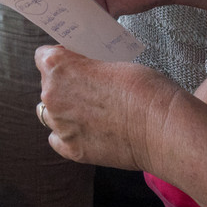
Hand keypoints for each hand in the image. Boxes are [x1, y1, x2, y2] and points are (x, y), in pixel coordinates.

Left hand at [36, 45, 180, 170]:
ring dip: (66, 111)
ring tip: (93, 112)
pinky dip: (70, 136)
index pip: (43, 56)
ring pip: (51, 114)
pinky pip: (58, 140)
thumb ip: (87, 65)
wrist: (162, 128)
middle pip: (47, 85)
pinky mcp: (71, 150)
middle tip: (91, 88)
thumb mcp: (111, 61)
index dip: (61, 58)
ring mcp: (60, 125)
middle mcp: (51, 95)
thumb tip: (83, 70)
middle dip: (65, 85)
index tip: (75, 62)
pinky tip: (90, 131)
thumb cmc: (144, 89)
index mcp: (57, 66)